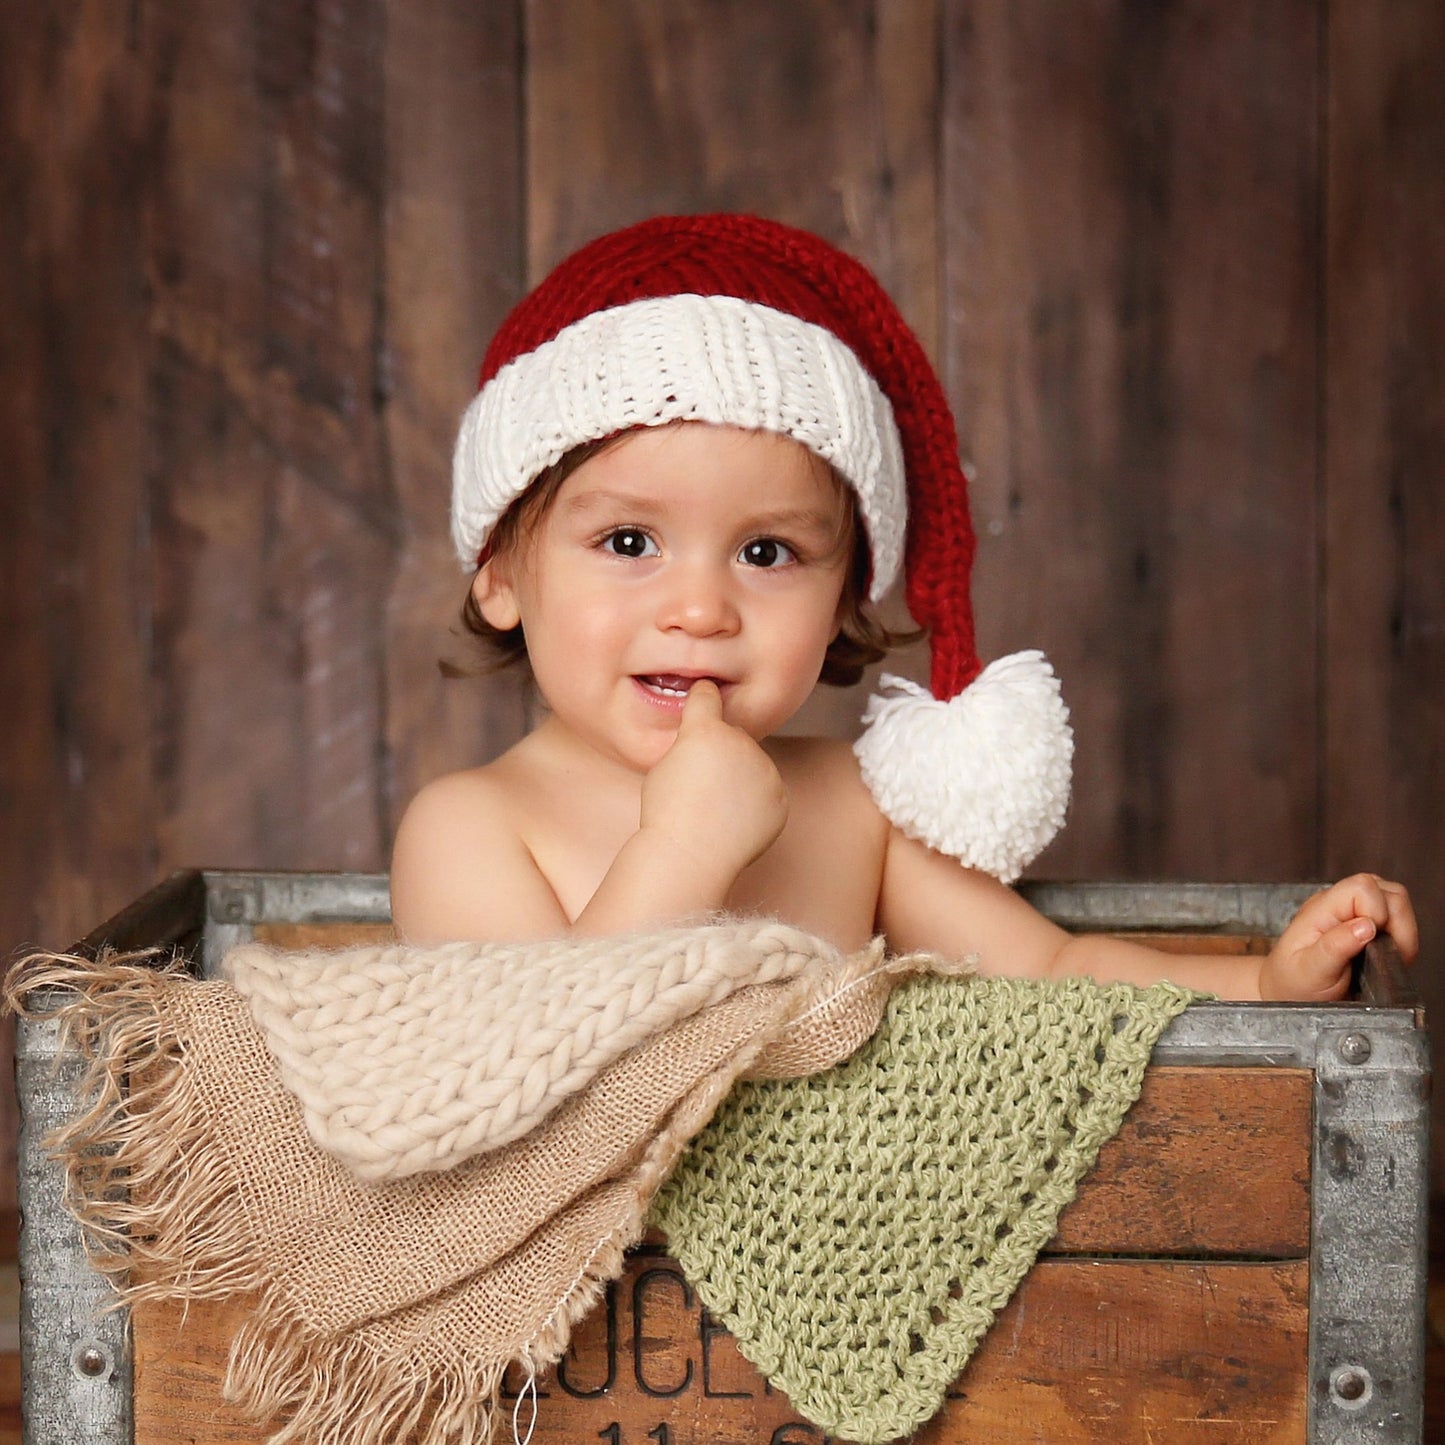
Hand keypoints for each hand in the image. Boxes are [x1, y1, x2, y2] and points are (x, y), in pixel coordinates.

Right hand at [640, 681, 787, 877]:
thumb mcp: (664, 766)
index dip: (704, 696)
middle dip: (722, 752)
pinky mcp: (780, 799)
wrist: (690, 855)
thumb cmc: (666, 813)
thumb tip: (704, 742)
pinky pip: (768, 793)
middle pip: (734, 737)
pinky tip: (734, 822)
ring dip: (741, 778)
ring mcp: (766, 771)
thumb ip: (689, 744)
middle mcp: (741, 743)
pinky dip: (756, 804)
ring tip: (716, 809)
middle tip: (702, 787)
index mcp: (707, 730)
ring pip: (753, 766)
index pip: (708, 696)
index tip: (706, 693)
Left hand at [1258, 873, 1417, 1001]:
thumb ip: (1335, 947)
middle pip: (1388, 891)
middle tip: (1385, 955)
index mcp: (1321, 908)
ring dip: (1402, 932)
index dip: (1377, 912)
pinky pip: (1399, 920)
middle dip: (1397, 924)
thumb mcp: (1309, 970)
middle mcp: (1339, 904)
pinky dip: (1403, 939)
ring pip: (1397, 903)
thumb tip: (1366, 926)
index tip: (1371, 942)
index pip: (1363, 887)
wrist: (1288, 993)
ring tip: (1386, 958)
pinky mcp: (1368, 925)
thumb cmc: (1293, 982)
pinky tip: (1387, 958)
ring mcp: (1355, 912)